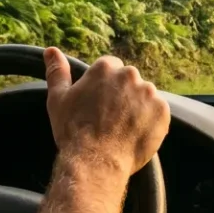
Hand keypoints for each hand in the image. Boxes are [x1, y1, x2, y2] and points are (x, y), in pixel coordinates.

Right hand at [44, 47, 169, 180]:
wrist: (95, 162)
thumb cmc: (73, 131)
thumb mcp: (58, 100)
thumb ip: (57, 72)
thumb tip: (51, 50)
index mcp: (105, 68)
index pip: (111, 68)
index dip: (105, 86)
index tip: (100, 103)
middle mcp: (130, 75)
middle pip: (129, 81)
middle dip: (122, 95)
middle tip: (110, 118)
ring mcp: (148, 93)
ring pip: (145, 96)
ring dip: (138, 108)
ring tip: (123, 129)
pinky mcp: (162, 111)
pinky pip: (158, 113)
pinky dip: (150, 122)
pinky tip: (135, 134)